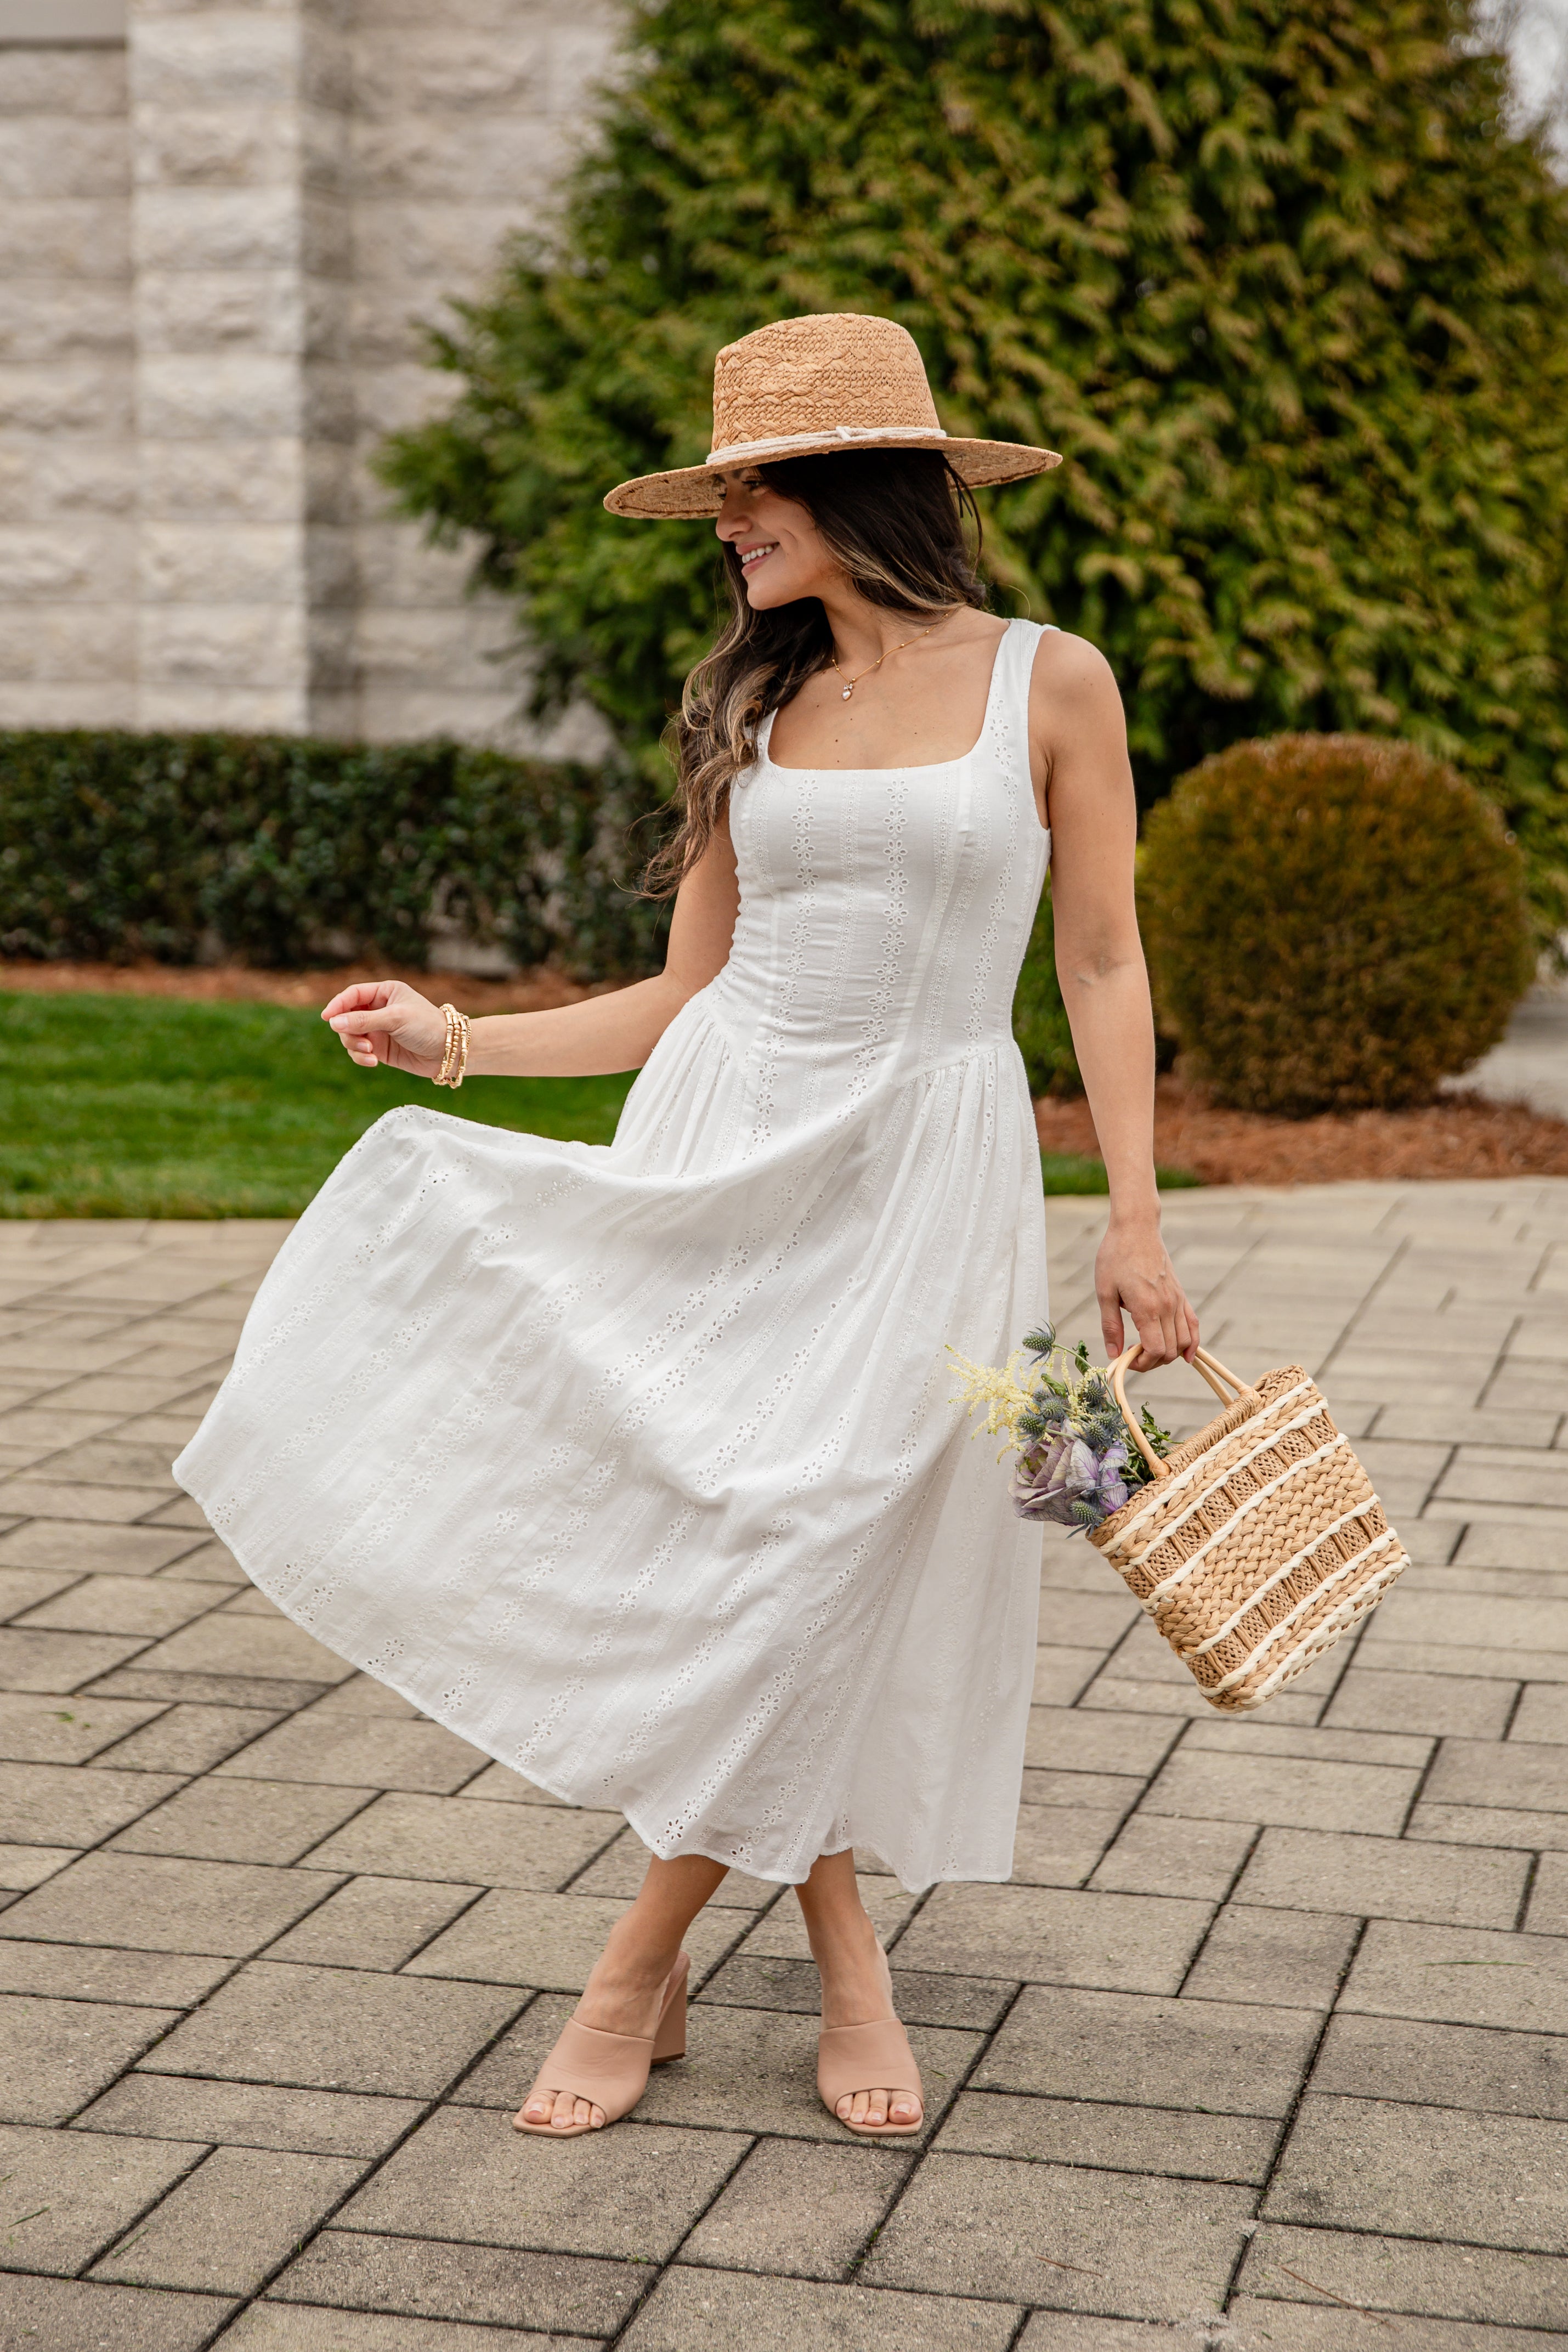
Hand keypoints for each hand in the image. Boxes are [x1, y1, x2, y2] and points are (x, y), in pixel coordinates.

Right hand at [322, 980, 448, 1078]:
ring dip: (354, 1045)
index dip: (338, 1005)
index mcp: (385, 992)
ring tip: (370, 1052)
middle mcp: (379, 1009)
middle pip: (346, 1017)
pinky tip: (373, 1061)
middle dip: (348, 1031)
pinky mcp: (379, 1048)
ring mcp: (378, 1029)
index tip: (327, 1018)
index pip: (353, 995)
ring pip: (349, 1036)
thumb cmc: (426, 1026)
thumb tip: (333, 1022)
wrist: (448, 1051)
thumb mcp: (395, 1019)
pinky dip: (361, 1057)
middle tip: (360, 1042)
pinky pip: (359, 1051)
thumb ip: (363, 1020)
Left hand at [1095, 1213, 1198, 1368]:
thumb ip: (1110, 1326)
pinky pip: (1193, 1324)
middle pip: (1170, 1351)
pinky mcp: (1181, 1295)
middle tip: (1131, 1355)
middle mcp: (1168, 1306)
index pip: (1155, 1351)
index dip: (1140, 1364)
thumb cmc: (1115, 1257)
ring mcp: (1178, 1300)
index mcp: (1147, 1308)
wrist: (1136, 1228)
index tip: (1123, 1359)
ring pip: (1184, 1341)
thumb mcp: (1104, 1292)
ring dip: (1168, 1354)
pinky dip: (1191, 1342)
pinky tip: (1183, 1354)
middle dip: (1151, 1362)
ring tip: (1147, 1349)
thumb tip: (1113, 1354)